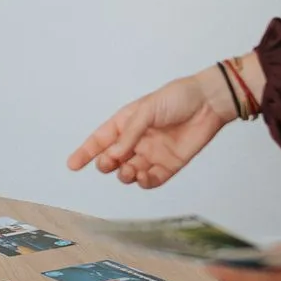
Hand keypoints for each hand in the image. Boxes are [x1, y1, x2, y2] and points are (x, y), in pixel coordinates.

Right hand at [67, 64, 235, 187]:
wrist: (208, 102)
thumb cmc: (177, 98)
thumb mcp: (147, 111)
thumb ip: (129, 134)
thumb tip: (113, 155)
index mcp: (126, 123)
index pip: (100, 140)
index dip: (85, 152)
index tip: (72, 165)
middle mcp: (136, 140)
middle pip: (113, 159)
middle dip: (107, 164)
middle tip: (110, 163)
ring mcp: (152, 154)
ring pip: (130, 172)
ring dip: (125, 174)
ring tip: (129, 171)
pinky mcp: (169, 165)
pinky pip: (152, 179)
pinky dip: (145, 182)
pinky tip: (144, 177)